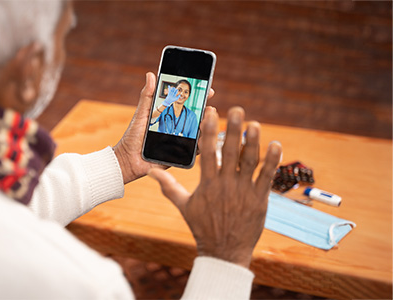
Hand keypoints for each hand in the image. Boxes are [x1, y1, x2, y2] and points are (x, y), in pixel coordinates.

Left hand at [113, 73, 213, 183]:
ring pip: (199, 133)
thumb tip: (151, 75)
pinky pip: (194, 150)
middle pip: (197, 117)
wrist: (128, 160)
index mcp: (169, 115)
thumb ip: (147, 96)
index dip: (199, 96)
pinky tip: (204, 139)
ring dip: (206, 126)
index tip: (208, 89)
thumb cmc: (133, 137)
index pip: (188, 103)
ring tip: (207, 121)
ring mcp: (180, 140)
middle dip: (206, 111)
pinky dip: (201, 145)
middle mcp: (177, 127)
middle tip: (209, 107)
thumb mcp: (142, 114)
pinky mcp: (180, 154)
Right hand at [148, 106, 281, 267]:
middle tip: (238, 109)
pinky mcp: (260, 199)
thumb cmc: (202, 227)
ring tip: (255, 124)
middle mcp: (226, 185)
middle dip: (234, 129)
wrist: (224, 251)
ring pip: (250, 162)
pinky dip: (272, 161)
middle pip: (231, 152)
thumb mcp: (183, 206)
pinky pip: (267, 177)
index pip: (207, 152)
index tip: (212, 113)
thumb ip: (168, 187)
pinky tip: (275, 144)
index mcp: (207, 184)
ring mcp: (244, 191)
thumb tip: (151, 173)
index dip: (209, 131)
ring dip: (253, 142)